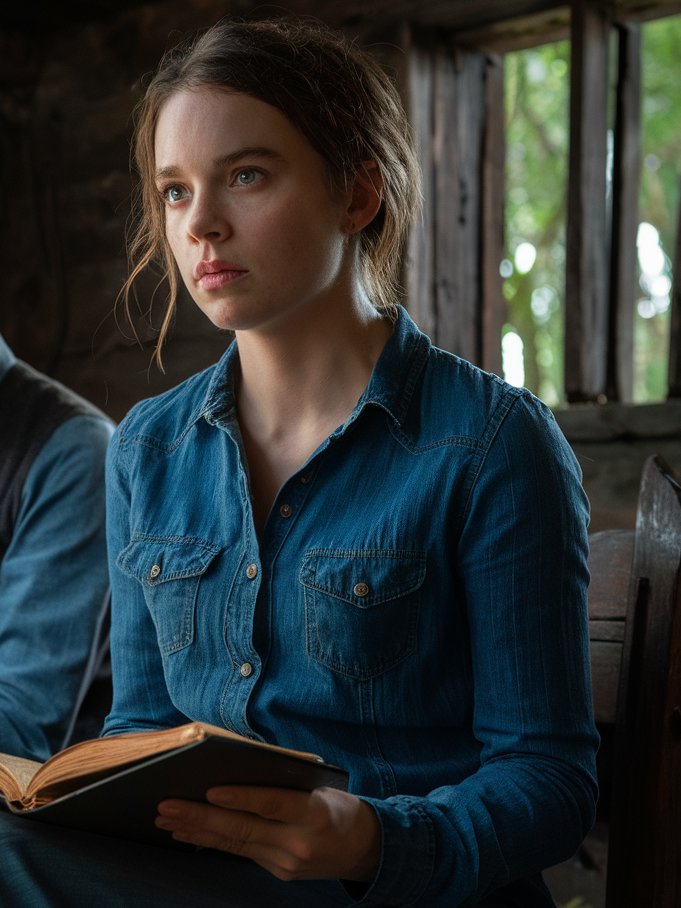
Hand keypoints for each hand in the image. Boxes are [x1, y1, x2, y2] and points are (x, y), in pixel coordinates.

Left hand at [155, 785, 381, 882]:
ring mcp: (287, 862)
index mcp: (313, 813)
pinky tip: (189, 834)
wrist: (366, 847)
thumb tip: (233, 770)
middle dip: (199, 817)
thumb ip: (282, 783)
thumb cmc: (338, 805)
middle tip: (167, 806)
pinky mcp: (279, 872)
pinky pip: (240, 854)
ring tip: (167, 819)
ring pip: (234, 844)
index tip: (209, 790)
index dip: (239, 797)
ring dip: (197, 831)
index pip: (270, 803)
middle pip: (242, 828)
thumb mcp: (320, 786)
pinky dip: (213, 842)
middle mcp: (298, 841)